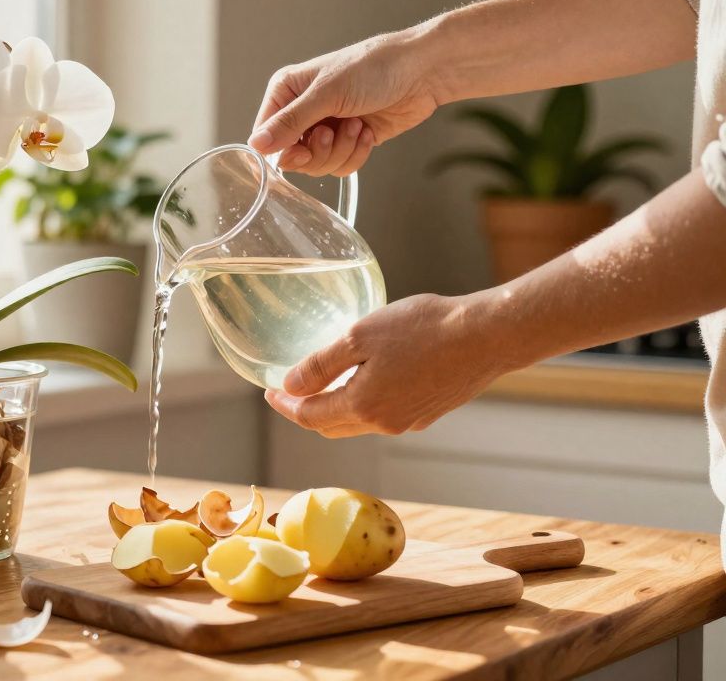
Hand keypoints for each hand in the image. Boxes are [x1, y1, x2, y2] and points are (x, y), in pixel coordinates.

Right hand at [250, 30, 443, 176]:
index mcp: (287, 91)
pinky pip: (340, 165)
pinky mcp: (349, 141)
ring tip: (357, 125)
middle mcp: (303, 111)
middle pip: (291, 156)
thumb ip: (290, 122)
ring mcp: (327, 127)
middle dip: (317, 151)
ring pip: (317, 165)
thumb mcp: (327, 93)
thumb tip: (256, 144)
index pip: (265, 134)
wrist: (422, 72)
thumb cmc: (374, 68)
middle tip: (333, 131)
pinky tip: (367, 131)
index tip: (301, 149)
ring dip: (341, 150)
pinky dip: (356, 153)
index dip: (281, 149)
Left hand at [263, 293, 521, 437]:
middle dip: (305, 411)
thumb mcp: (359, 336)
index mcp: (363, 406)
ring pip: (358, 423)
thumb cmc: (424, 328)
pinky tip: (364, 382)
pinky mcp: (428, 413)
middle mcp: (384, 424)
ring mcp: (409, 422)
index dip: (284, 406)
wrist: (487, 336)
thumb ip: (321, 365)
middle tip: (288, 392)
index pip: (309, 417)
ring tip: (322, 386)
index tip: (268, 392)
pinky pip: (383, 416)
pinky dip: (363, 405)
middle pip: (331, 426)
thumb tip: (289, 387)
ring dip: (335, 409)